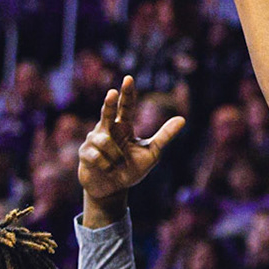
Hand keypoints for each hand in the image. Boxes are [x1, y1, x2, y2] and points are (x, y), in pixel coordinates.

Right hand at [80, 76, 186, 212]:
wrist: (112, 189)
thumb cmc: (131, 169)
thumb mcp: (152, 154)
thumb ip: (164, 136)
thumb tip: (182, 119)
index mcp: (123, 126)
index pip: (125, 106)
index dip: (127, 93)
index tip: (129, 79)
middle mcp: (107, 128)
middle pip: (107, 111)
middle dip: (108, 103)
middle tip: (112, 93)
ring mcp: (94, 139)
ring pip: (105, 141)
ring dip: (115, 156)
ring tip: (116, 164)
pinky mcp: (85, 152)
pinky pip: (97, 156)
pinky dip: (106, 165)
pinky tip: (106, 169)